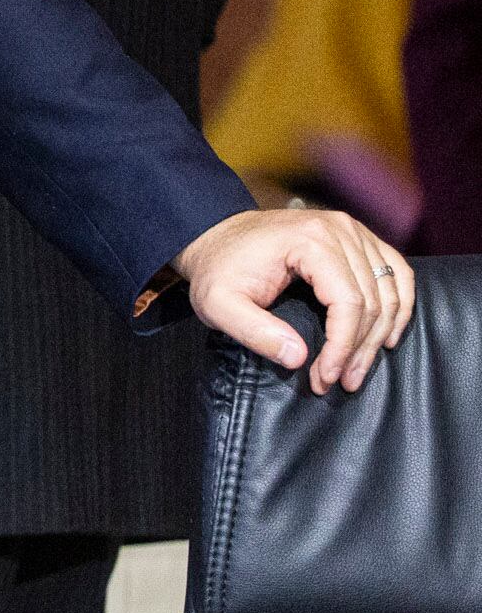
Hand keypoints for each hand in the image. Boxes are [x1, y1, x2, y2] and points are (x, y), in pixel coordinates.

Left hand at [176, 206, 415, 392]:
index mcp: (311, 240)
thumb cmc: (217, 269)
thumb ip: (253, 332)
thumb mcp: (218, 304)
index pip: (348, 303)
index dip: (343, 347)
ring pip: (390, 291)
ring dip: (380, 335)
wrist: (214, 236)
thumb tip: (298, 358)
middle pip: (373, 300)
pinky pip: (397, 273)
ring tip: (357, 369)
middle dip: (358, 349)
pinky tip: (387, 336)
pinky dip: (398, 306)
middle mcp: (340, 229)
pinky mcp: (358, 238)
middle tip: (340, 382)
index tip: (326, 378)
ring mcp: (353, 231)